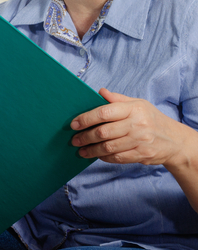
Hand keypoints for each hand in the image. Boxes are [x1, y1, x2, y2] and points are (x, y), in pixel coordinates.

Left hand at [71, 88, 191, 168]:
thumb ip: (117, 99)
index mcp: (133, 109)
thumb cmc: (152, 119)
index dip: (86, 118)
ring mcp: (140, 141)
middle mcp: (137, 125)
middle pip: (104, 132)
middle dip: (85, 137)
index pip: (104, 112)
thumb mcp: (138, 104)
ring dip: (92, 150)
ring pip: (109, 147)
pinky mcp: (142, 155)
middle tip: (74, 140)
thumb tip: (99, 92)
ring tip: (81, 150)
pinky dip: (105, 157)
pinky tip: (97, 155)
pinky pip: (118, 157)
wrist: (175, 140)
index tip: (74, 124)